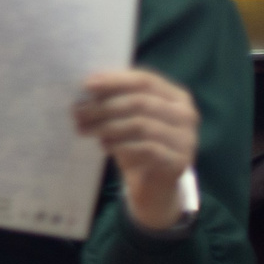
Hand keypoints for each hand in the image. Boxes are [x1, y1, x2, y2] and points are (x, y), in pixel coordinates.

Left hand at [73, 67, 199, 229]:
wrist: (153, 183)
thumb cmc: (137, 141)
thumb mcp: (127, 116)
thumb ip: (115, 98)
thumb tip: (88, 86)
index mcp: (176, 96)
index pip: (145, 80)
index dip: (115, 81)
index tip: (86, 85)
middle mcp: (186, 115)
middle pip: (140, 103)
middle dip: (104, 106)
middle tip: (77, 112)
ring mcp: (186, 139)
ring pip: (141, 125)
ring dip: (107, 126)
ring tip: (84, 129)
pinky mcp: (180, 161)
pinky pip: (146, 149)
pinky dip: (120, 145)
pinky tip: (104, 146)